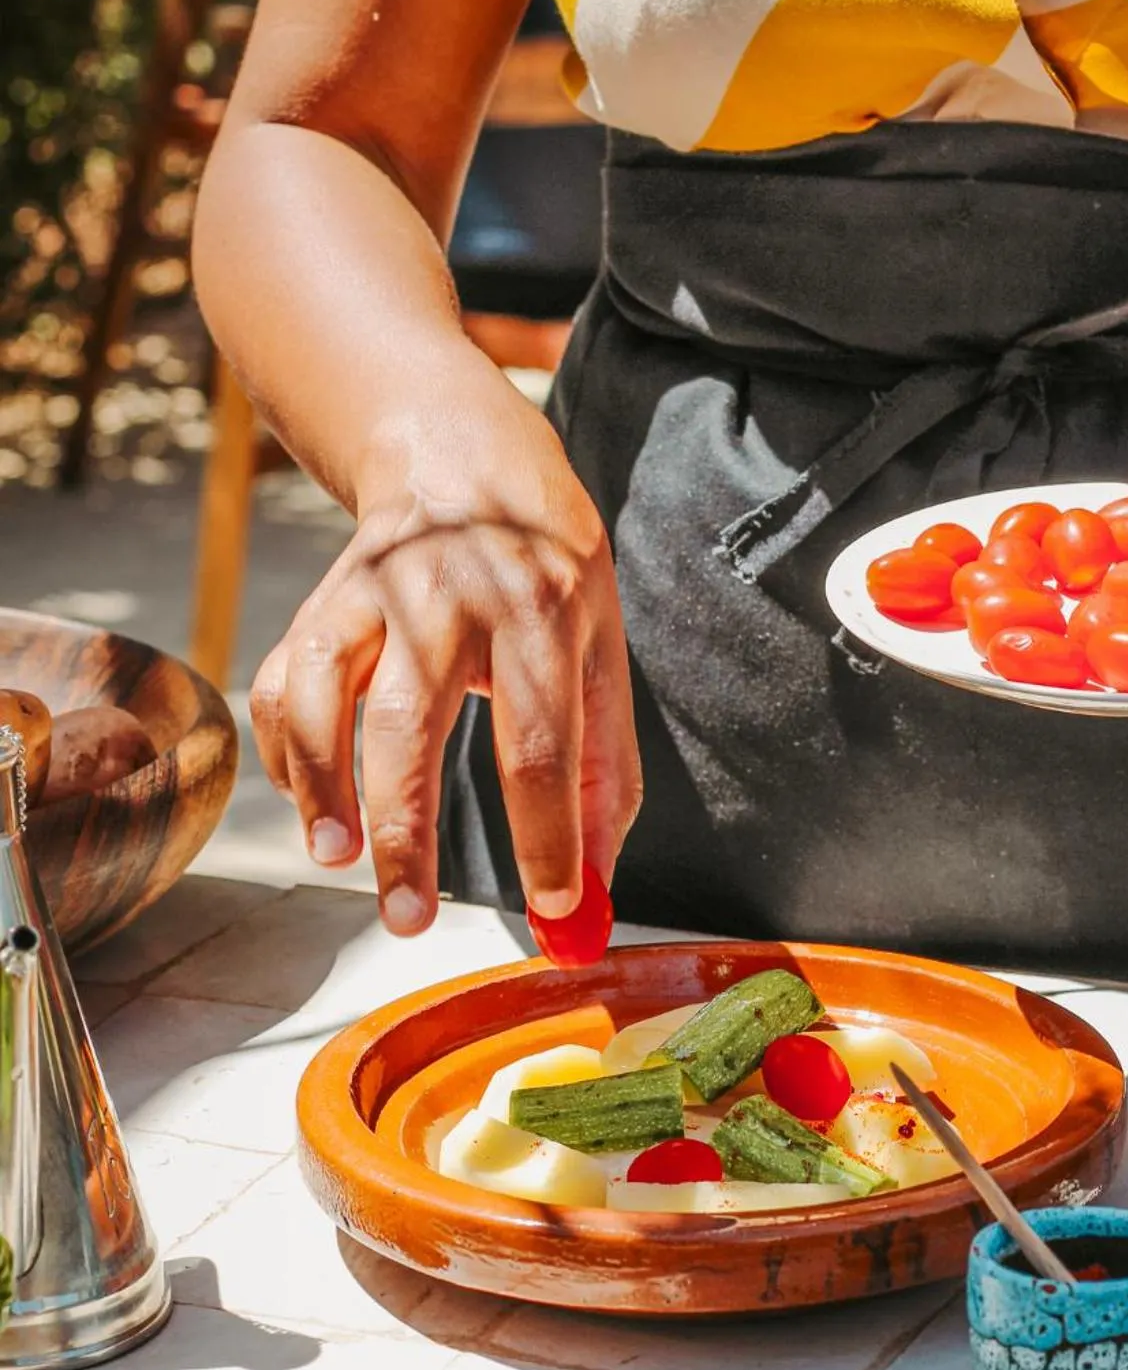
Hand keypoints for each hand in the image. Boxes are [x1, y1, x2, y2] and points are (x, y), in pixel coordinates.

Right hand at [251, 368, 641, 933]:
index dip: (547, 838)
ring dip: (325, 793)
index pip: (542, 744)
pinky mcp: (318, 604)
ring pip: (327, 702)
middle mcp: (448, 597)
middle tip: (410, 921)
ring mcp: (371, 596)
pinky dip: (288, 757)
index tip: (557, 912)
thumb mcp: (601, 641)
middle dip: (407, 836)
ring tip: (341, 862)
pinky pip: (281, 688)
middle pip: (411, 729)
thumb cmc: (544, 564)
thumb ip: (604, 765)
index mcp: (541, 609)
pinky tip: (314, 811)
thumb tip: (595, 890)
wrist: (455, 448)